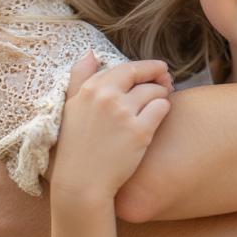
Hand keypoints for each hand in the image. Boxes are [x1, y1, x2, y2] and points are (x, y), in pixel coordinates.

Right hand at [50, 56, 171, 215]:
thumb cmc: (74, 147)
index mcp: (91, 88)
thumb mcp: (69, 107)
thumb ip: (80, 77)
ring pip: (155, 91)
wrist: (81, 184)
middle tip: (167, 82)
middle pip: (144, 75)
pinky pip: (162, 109)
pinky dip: (163, 110)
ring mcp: (124, 113)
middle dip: (159, 76)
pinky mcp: (140, 132)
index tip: (156, 70)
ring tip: (159, 103)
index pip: (126, 67)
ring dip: (161, 95)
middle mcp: (107, 96)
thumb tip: (90, 52)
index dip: (144, 68)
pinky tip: (158, 118)